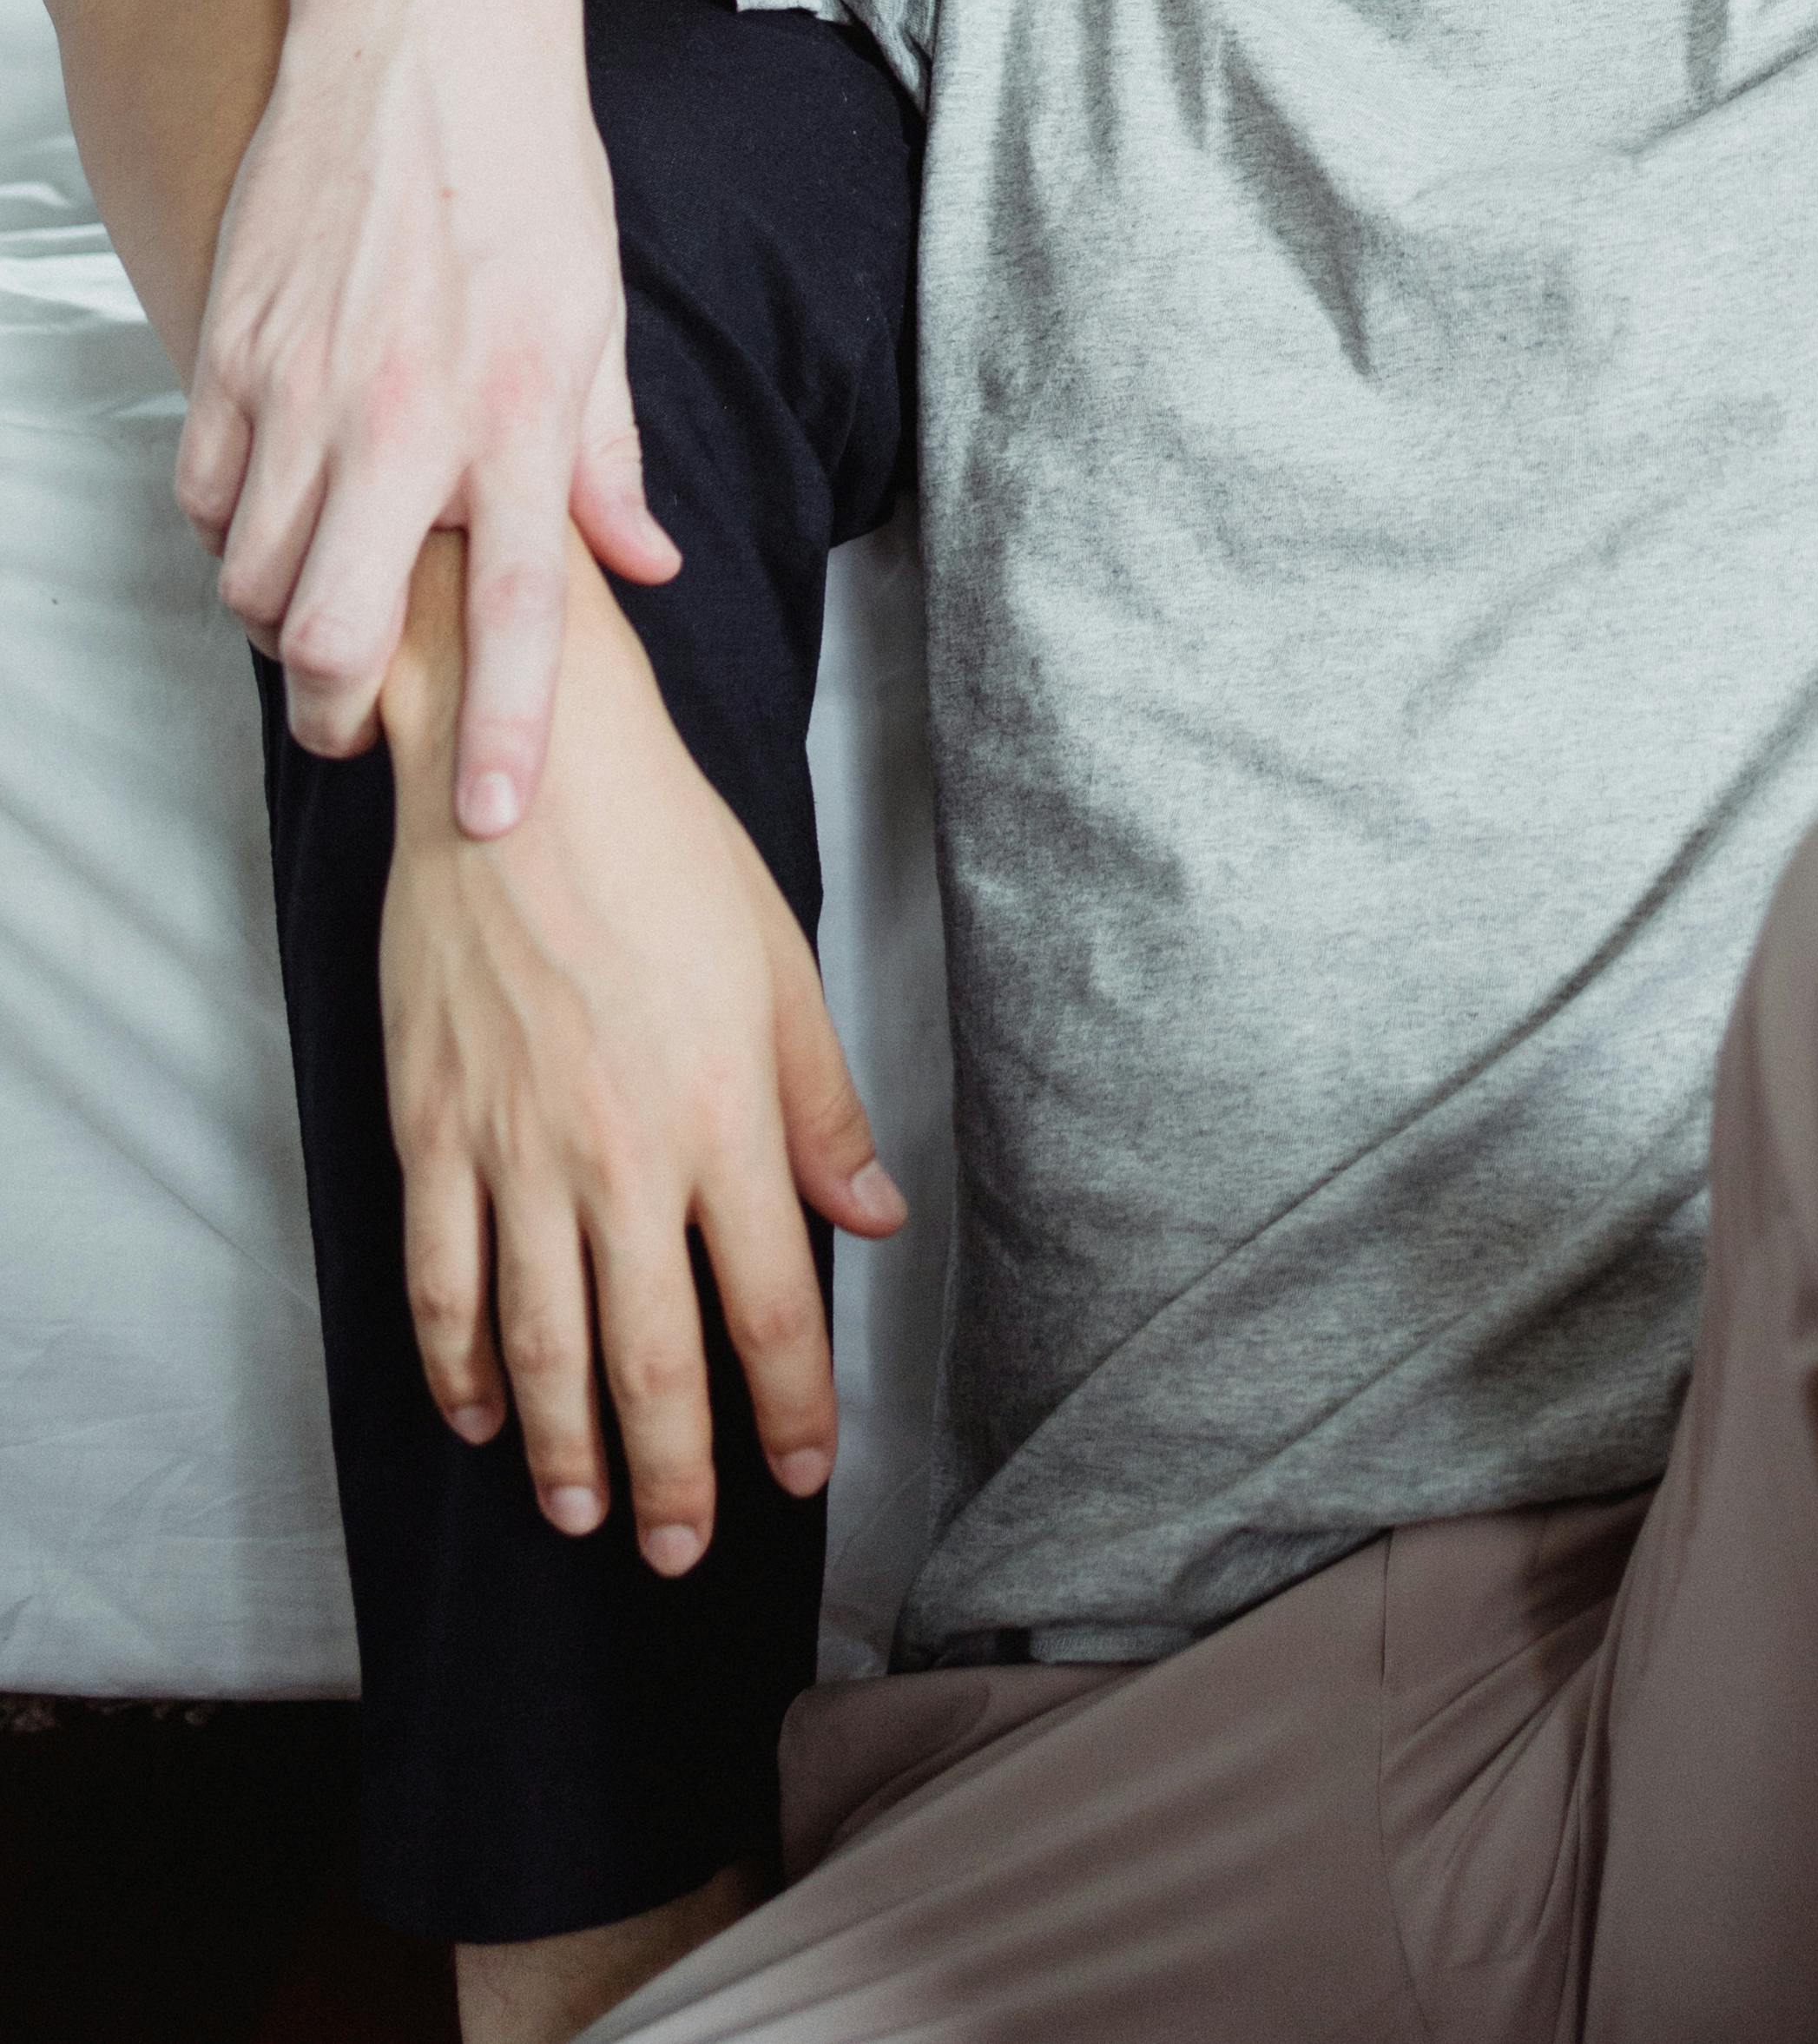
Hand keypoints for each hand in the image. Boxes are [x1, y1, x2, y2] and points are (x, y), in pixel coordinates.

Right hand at [179, 0, 674, 825]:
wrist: (424, 35)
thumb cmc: (529, 168)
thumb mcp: (600, 314)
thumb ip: (610, 458)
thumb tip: (647, 566)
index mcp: (523, 414)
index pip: (520, 614)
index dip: (508, 733)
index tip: (495, 821)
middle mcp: (408, 417)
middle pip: (333, 634)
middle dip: (335, 710)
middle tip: (354, 721)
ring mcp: (303, 388)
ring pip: (250, 580)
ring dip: (277, 616)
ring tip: (315, 596)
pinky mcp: (230, 352)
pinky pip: (201, 497)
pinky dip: (226, 530)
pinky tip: (269, 509)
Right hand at [380, 537, 906, 1574]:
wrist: (522, 777)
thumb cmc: (667, 856)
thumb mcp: (781, 967)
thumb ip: (822, 1107)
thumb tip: (874, 1217)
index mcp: (722, 1120)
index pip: (770, 1308)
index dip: (789, 1411)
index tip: (802, 1475)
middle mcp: (618, 1158)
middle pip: (650, 1359)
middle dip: (676, 1473)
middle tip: (683, 1553)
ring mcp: (513, 1152)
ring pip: (539, 1346)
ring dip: (564, 1449)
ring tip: (586, 1514)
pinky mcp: (431, 1131)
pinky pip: (441, 1279)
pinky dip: (457, 1363)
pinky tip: (478, 1413)